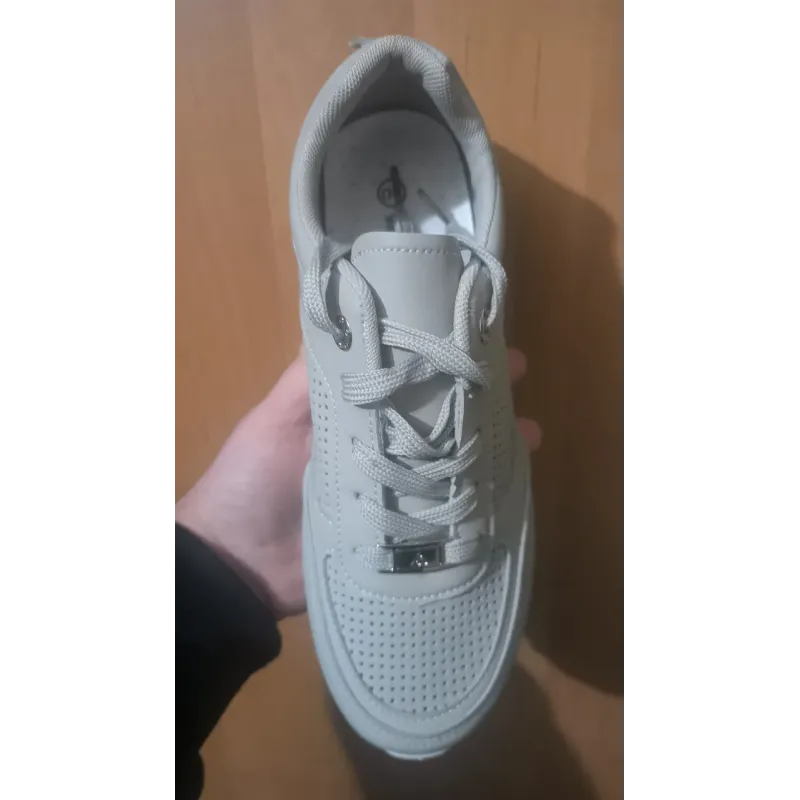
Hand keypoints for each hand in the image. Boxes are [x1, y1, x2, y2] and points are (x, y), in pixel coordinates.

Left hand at [175, 348, 541, 619]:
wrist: (235, 567)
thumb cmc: (251, 482)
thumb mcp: (276, 420)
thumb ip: (309, 380)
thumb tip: (346, 321)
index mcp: (352, 417)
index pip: (406, 379)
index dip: (439, 358)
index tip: (478, 337)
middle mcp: (380, 449)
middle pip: (437, 418)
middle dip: (477, 398)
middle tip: (518, 382)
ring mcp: (395, 494)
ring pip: (450, 463)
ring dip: (488, 447)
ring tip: (528, 435)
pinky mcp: (402, 537)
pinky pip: (446, 515)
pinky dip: (478, 501)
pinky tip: (509, 489)